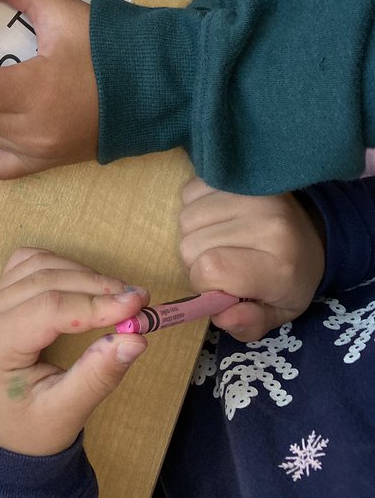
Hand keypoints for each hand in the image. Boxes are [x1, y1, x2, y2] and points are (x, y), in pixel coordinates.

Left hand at [0, 248, 148, 455]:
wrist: (0, 437)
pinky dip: (62, 267)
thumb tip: (135, 339)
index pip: (51, 307)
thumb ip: (98, 375)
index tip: (139, 306)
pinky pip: (29, 264)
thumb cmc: (29, 430)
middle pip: (46, 279)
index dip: (97, 303)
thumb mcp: (66, 413)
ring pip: (39, 264)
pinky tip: (85, 286)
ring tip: (118, 296)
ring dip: (82, 273)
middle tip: (139, 300)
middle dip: (98, 286)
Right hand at [179, 178, 325, 341]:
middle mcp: (266, 222)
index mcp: (280, 264)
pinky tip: (218, 218)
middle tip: (223, 263)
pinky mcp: (236, 174)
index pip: (210, 269)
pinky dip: (196, 210)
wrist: (312, 229)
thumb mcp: (279, 312)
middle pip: (190, 246)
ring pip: (185, 220)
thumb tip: (221, 316)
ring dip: (195, 235)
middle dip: (197, 262)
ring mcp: (250, 192)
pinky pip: (188, 193)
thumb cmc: (290, 276)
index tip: (221, 287)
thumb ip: (250, 324)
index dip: (204, 284)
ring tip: (220, 240)